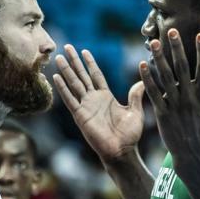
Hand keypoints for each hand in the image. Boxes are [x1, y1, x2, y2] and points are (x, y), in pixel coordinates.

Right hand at [53, 45, 144, 161]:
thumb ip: (135, 96)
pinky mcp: (80, 115)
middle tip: (67, 46)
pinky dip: (63, 88)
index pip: (96, 75)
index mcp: (106, 96)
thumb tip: (143, 81)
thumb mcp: (135, 111)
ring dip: (66, 71)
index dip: (90, 63)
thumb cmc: (129, 135)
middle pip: (82, 75)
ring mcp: (85, 107)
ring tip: (59, 57)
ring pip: (74, 84)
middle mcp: (94, 99)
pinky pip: (70, 99)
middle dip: (74, 62)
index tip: (84, 50)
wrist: (121, 151)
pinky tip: (56, 77)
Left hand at [139, 30, 199, 167]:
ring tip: (153, 43)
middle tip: (171, 32)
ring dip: (159, 59)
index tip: (199, 35)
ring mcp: (175, 106)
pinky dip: (147, 79)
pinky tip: (143, 65)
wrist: (194, 157)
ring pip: (165, 78)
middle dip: (177, 49)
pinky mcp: (162, 114)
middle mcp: (190, 98)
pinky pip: (153, 93)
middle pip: (182, 68)